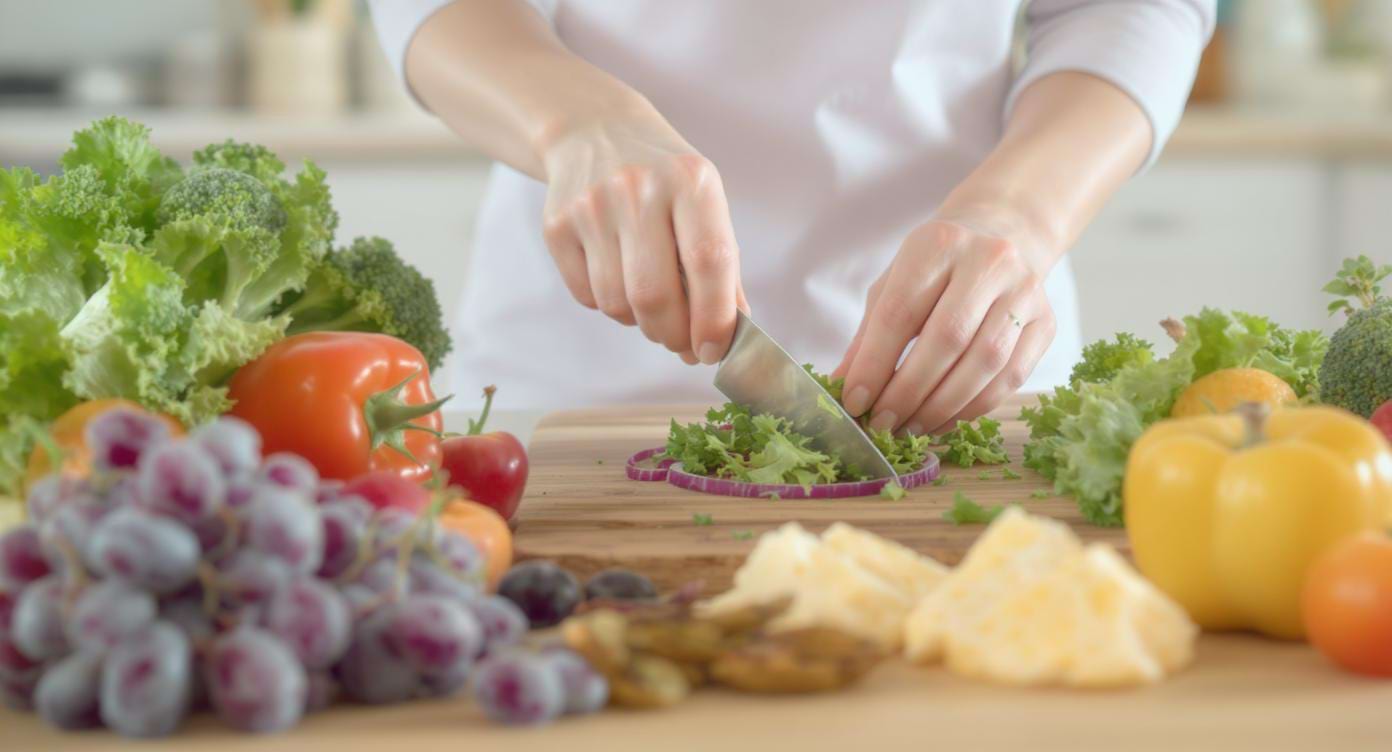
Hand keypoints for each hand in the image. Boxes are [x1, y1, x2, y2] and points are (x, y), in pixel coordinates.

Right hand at [540, 117, 745, 364]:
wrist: (594, 131)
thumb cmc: (664, 179)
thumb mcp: (704, 203)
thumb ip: (722, 267)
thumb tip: (728, 335)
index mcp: (690, 181)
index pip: (708, 263)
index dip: (715, 318)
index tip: (715, 350)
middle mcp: (638, 189)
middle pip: (655, 296)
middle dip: (674, 334)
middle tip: (683, 343)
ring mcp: (591, 207)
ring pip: (618, 304)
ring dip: (642, 322)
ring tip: (652, 302)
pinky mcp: (557, 226)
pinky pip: (588, 296)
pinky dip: (610, 304)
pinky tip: (619, 276)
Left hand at [834, 219, 1056, 434]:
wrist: (1002, 237)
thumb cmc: (936, 268)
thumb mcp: (894, 285)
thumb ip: (868, 336)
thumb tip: (842, 388)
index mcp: (938, 243)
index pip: (901, 311)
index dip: (875, 363)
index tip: (854, 401)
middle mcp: (989, 260)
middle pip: (947, 339)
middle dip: (908, 391)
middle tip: (881, 424)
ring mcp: (1025, 290)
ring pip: (985, 362)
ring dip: (942, 406)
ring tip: (911, 428)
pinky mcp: (1048, 322)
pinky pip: (1011, 377)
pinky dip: (974, 407)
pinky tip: (944, 419)